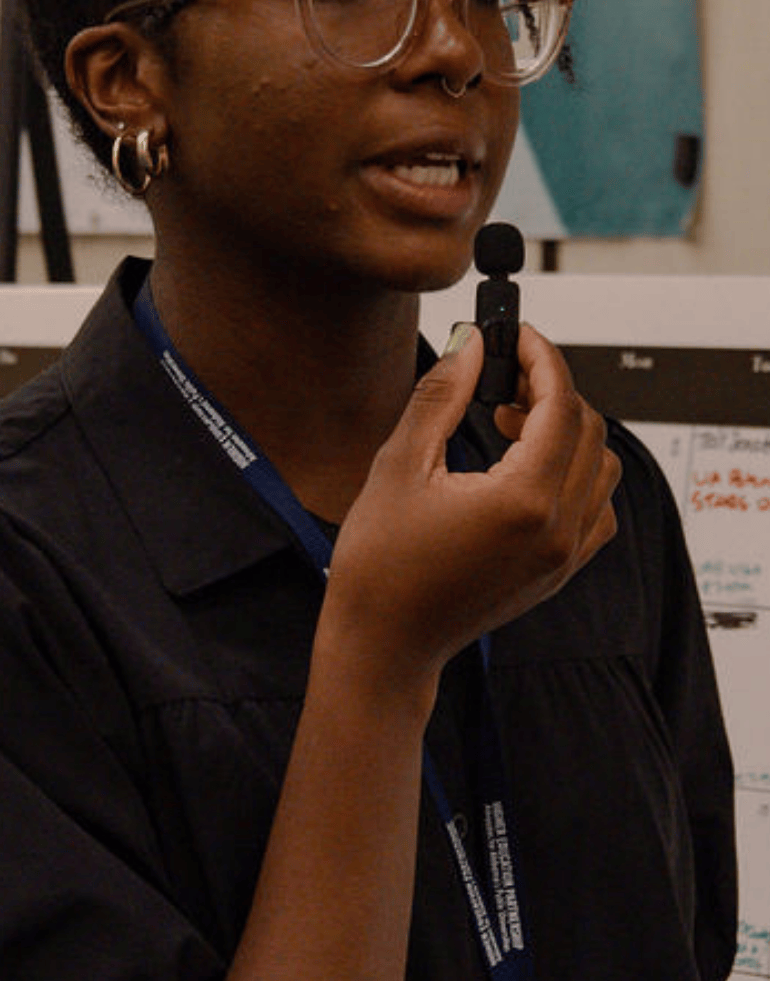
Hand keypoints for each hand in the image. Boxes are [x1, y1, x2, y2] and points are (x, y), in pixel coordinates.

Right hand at [324, 323, 620, 692]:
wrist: (384, 643)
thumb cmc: (381, 568)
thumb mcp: (400, 465)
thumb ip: (442, 396)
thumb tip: (472, 345)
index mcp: (524, 500)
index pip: (560, 404)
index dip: (541, 358)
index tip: (520, 336)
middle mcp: (558, 529)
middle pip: (587, 428)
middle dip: (550, 389)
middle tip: (504, 374)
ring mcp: (564, 555)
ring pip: (600, 466)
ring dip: (565, 431)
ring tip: (509, 423)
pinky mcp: (559, 572)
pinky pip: (597, 509)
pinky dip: (576, 474)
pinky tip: (527, 469)